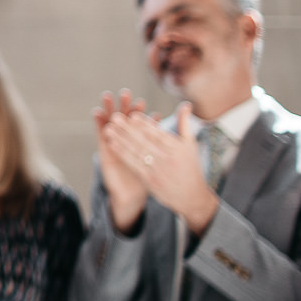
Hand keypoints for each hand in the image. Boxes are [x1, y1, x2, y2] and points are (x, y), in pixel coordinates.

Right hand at [93, 90, 149, 233]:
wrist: (131, 192)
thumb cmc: (146, 174)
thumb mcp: (155, 159)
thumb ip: (160, 144)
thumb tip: (171, 133)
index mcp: (137, 141)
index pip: (138, 123)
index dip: (139, 112)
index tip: (140, 100)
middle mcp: (124, 140)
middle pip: (124, 120)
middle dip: (124, 107)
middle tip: (125, 93)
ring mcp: (113, 144)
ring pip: (110, 123)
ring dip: (109, 110)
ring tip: (108, 96)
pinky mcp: (103, 151)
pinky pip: (100, 134)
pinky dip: (98, 123)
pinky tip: (97, 112)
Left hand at [105, 103, 219, 235]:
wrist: (192, 197)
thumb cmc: (190, 167)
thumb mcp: (190, 145)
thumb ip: (184, 123)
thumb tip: (185, 103)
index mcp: (177, 148)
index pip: (158, 134)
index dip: (145, 124)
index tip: (132, 114)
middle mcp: (167, 158)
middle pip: (144, 141)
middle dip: (128, 128)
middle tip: (114, 117)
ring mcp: (158, 170)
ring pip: (136, 152)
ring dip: (121, 139)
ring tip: (108, 128)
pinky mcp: (149, 180)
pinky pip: (134, 164)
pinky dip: (123, 154)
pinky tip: (112, 144)